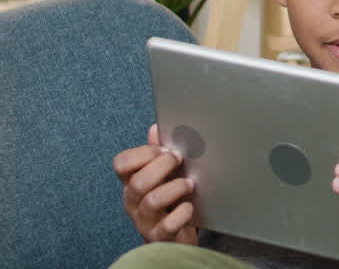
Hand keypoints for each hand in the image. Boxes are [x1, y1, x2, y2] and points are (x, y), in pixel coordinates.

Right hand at [111, 124, 196, 243]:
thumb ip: (158, 153)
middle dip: (163, 166)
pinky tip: (189, 207)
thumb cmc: (169, 201)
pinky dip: (182, 213)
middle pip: (138, 181)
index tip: (164, 149)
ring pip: (152, 201)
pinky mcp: (160, 237)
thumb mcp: (163, 174)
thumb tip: (155, 128)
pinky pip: (168, 225)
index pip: (121, 163)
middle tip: (180, 160)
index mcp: (131, 182)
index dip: (142, 153)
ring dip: (175, 187)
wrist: (175, 236)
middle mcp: (133, 201)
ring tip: (190, 184)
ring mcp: (145, 220)